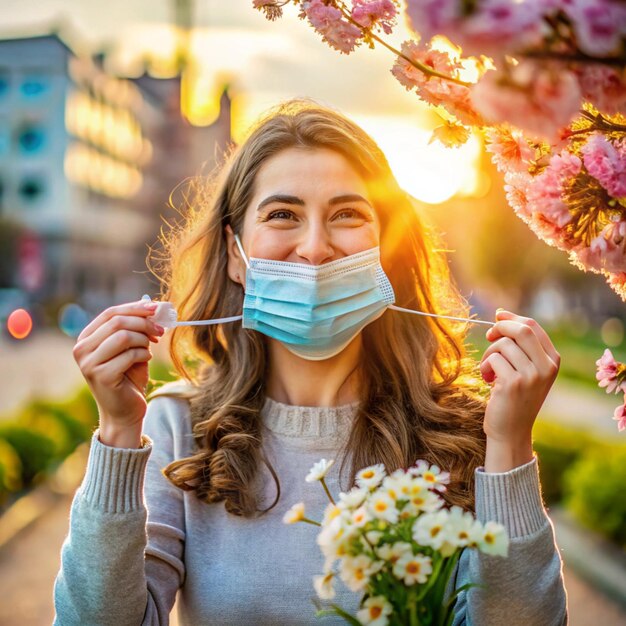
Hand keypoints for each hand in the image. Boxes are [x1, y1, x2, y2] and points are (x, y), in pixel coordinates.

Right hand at [72, 300, 164, 442]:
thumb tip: (150, 302)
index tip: (156, 308)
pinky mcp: (102, 376)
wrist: (125, 411)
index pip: (110, 313)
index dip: (136, 308)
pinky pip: (130, 355)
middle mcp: (81, 349)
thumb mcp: (132, 347)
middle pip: (117, 321)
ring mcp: (89, 364)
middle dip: (144, 323)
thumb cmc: (129, 377)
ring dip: (144, 340)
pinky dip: (144, 354)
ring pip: (123, 336)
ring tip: (149, 348)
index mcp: (86, 338)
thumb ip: (136, 327)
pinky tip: (145, 361)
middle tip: (160, 331)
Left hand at [479, 310, 560, 464]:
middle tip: (488, 336)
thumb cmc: (514, 396)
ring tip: (489, 369)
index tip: (497, 317)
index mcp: (552, 360)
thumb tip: (501, 314)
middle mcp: (546, 367)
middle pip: (521, 330)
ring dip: (489, 353)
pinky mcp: (514, 383)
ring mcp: (532, 375)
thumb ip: (521, 346)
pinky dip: (485, 366)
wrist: (511, 430)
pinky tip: (489, 381)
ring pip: (503, 344)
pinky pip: (493, 359)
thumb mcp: (526, 369)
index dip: (512, 318)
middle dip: (500, 328)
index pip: (533, 326)